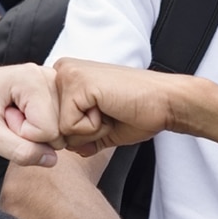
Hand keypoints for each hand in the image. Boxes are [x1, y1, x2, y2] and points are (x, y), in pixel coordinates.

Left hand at [0, 62, 62, 166]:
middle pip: (58, 128)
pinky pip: (56, 122)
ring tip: (9, 115)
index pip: (49, 130)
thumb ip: (18, 150)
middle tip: (5, 118)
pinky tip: (19, 114)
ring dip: (33, 130)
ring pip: (59, 126)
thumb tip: (51, 159)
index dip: (23, 135)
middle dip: (30, 133)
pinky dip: (38, 125)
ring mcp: (51, 82)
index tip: (2, 119)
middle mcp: (47, 76)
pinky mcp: (51, 90)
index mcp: (32, 78)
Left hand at [54, 58, 181, 155]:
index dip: (79, 132)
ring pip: (59, 129)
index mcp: (67, 77)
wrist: (166, 102)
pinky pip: (70, 127)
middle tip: (109, 113)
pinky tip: (110, 108)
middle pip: (52, 126)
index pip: (51, 122)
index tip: (105, 114)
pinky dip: (93, 128)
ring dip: (89, 131)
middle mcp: (62, 71)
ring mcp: (68, 74)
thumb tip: (58, 147)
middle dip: (82, 133)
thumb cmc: (138, 111)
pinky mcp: (76, 84)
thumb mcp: (100, 128)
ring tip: (110, 110)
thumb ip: (77, 136)